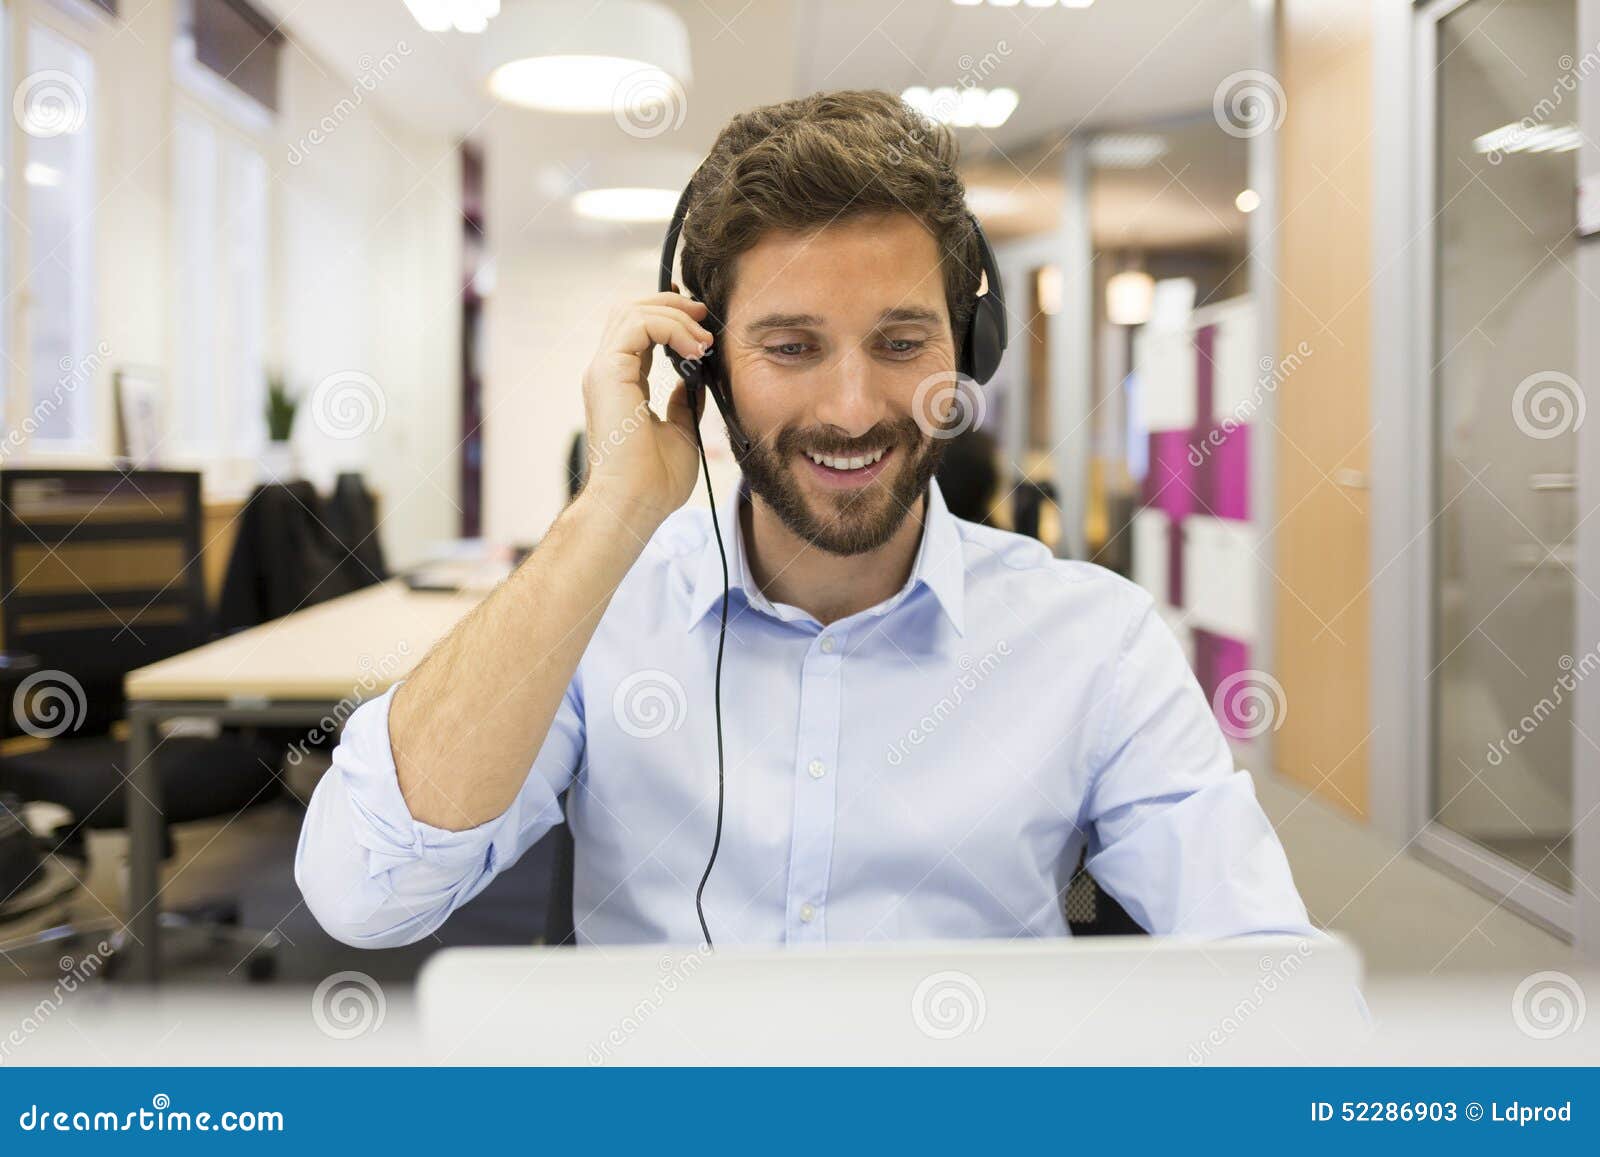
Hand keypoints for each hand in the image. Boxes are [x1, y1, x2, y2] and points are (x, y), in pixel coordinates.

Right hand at [580, 292, 712, 528]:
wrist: (636, 503)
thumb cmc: (655, 481)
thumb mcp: (682, 430)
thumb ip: (685, 401)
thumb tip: (695, 378)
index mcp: (621, 383)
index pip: (638, 331)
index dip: (669, 316)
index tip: (702, 322)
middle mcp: (608, 372)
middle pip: (630, 309)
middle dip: (671, 303)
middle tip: (705, 315)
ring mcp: (604, 370)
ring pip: (632, 310)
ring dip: (675, 316)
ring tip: (704, 340)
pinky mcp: (608, 372)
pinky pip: (638, 325)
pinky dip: (670, 327)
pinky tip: (694, 349)